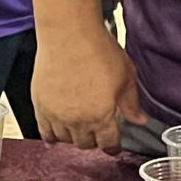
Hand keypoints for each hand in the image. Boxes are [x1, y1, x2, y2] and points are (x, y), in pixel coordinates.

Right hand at [31, 21, 140, 151]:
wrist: (69, 33)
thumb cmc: (99, 50)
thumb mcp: (125, 76)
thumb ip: (131, 103)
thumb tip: (140, 120)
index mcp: (102, 116)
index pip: (108, 144)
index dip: (113, 147)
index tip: (114, 146)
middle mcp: (78, 120)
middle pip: (86, 144)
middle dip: (94, 141)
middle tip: (97, 133)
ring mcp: (56, 114)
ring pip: (65, 139)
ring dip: (73, 137)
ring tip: (78, 130)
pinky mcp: (40, 105)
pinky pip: (44, 131)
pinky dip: (50, 137)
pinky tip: (54, 139)